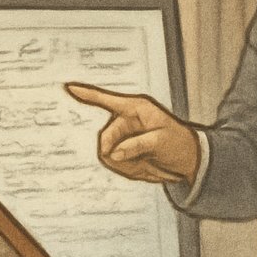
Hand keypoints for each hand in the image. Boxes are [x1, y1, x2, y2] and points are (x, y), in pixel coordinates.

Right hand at [63, 82, 199, 185]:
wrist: (187, 160)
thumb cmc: (179, 143)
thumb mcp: (161, 141)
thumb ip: (137, 145)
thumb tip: (115, 153)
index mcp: (136, 109)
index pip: (107, 100)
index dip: (87, 94)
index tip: (69, 87)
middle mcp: (126, 121)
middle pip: (105, 138)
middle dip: (118, 154)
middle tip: (139, 162)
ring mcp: (123, 136)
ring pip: (108, 154)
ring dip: (125, 164)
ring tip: (146, 164)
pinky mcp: (124, 150)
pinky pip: (115, 163)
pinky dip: (128, 169)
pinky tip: (144, 167)